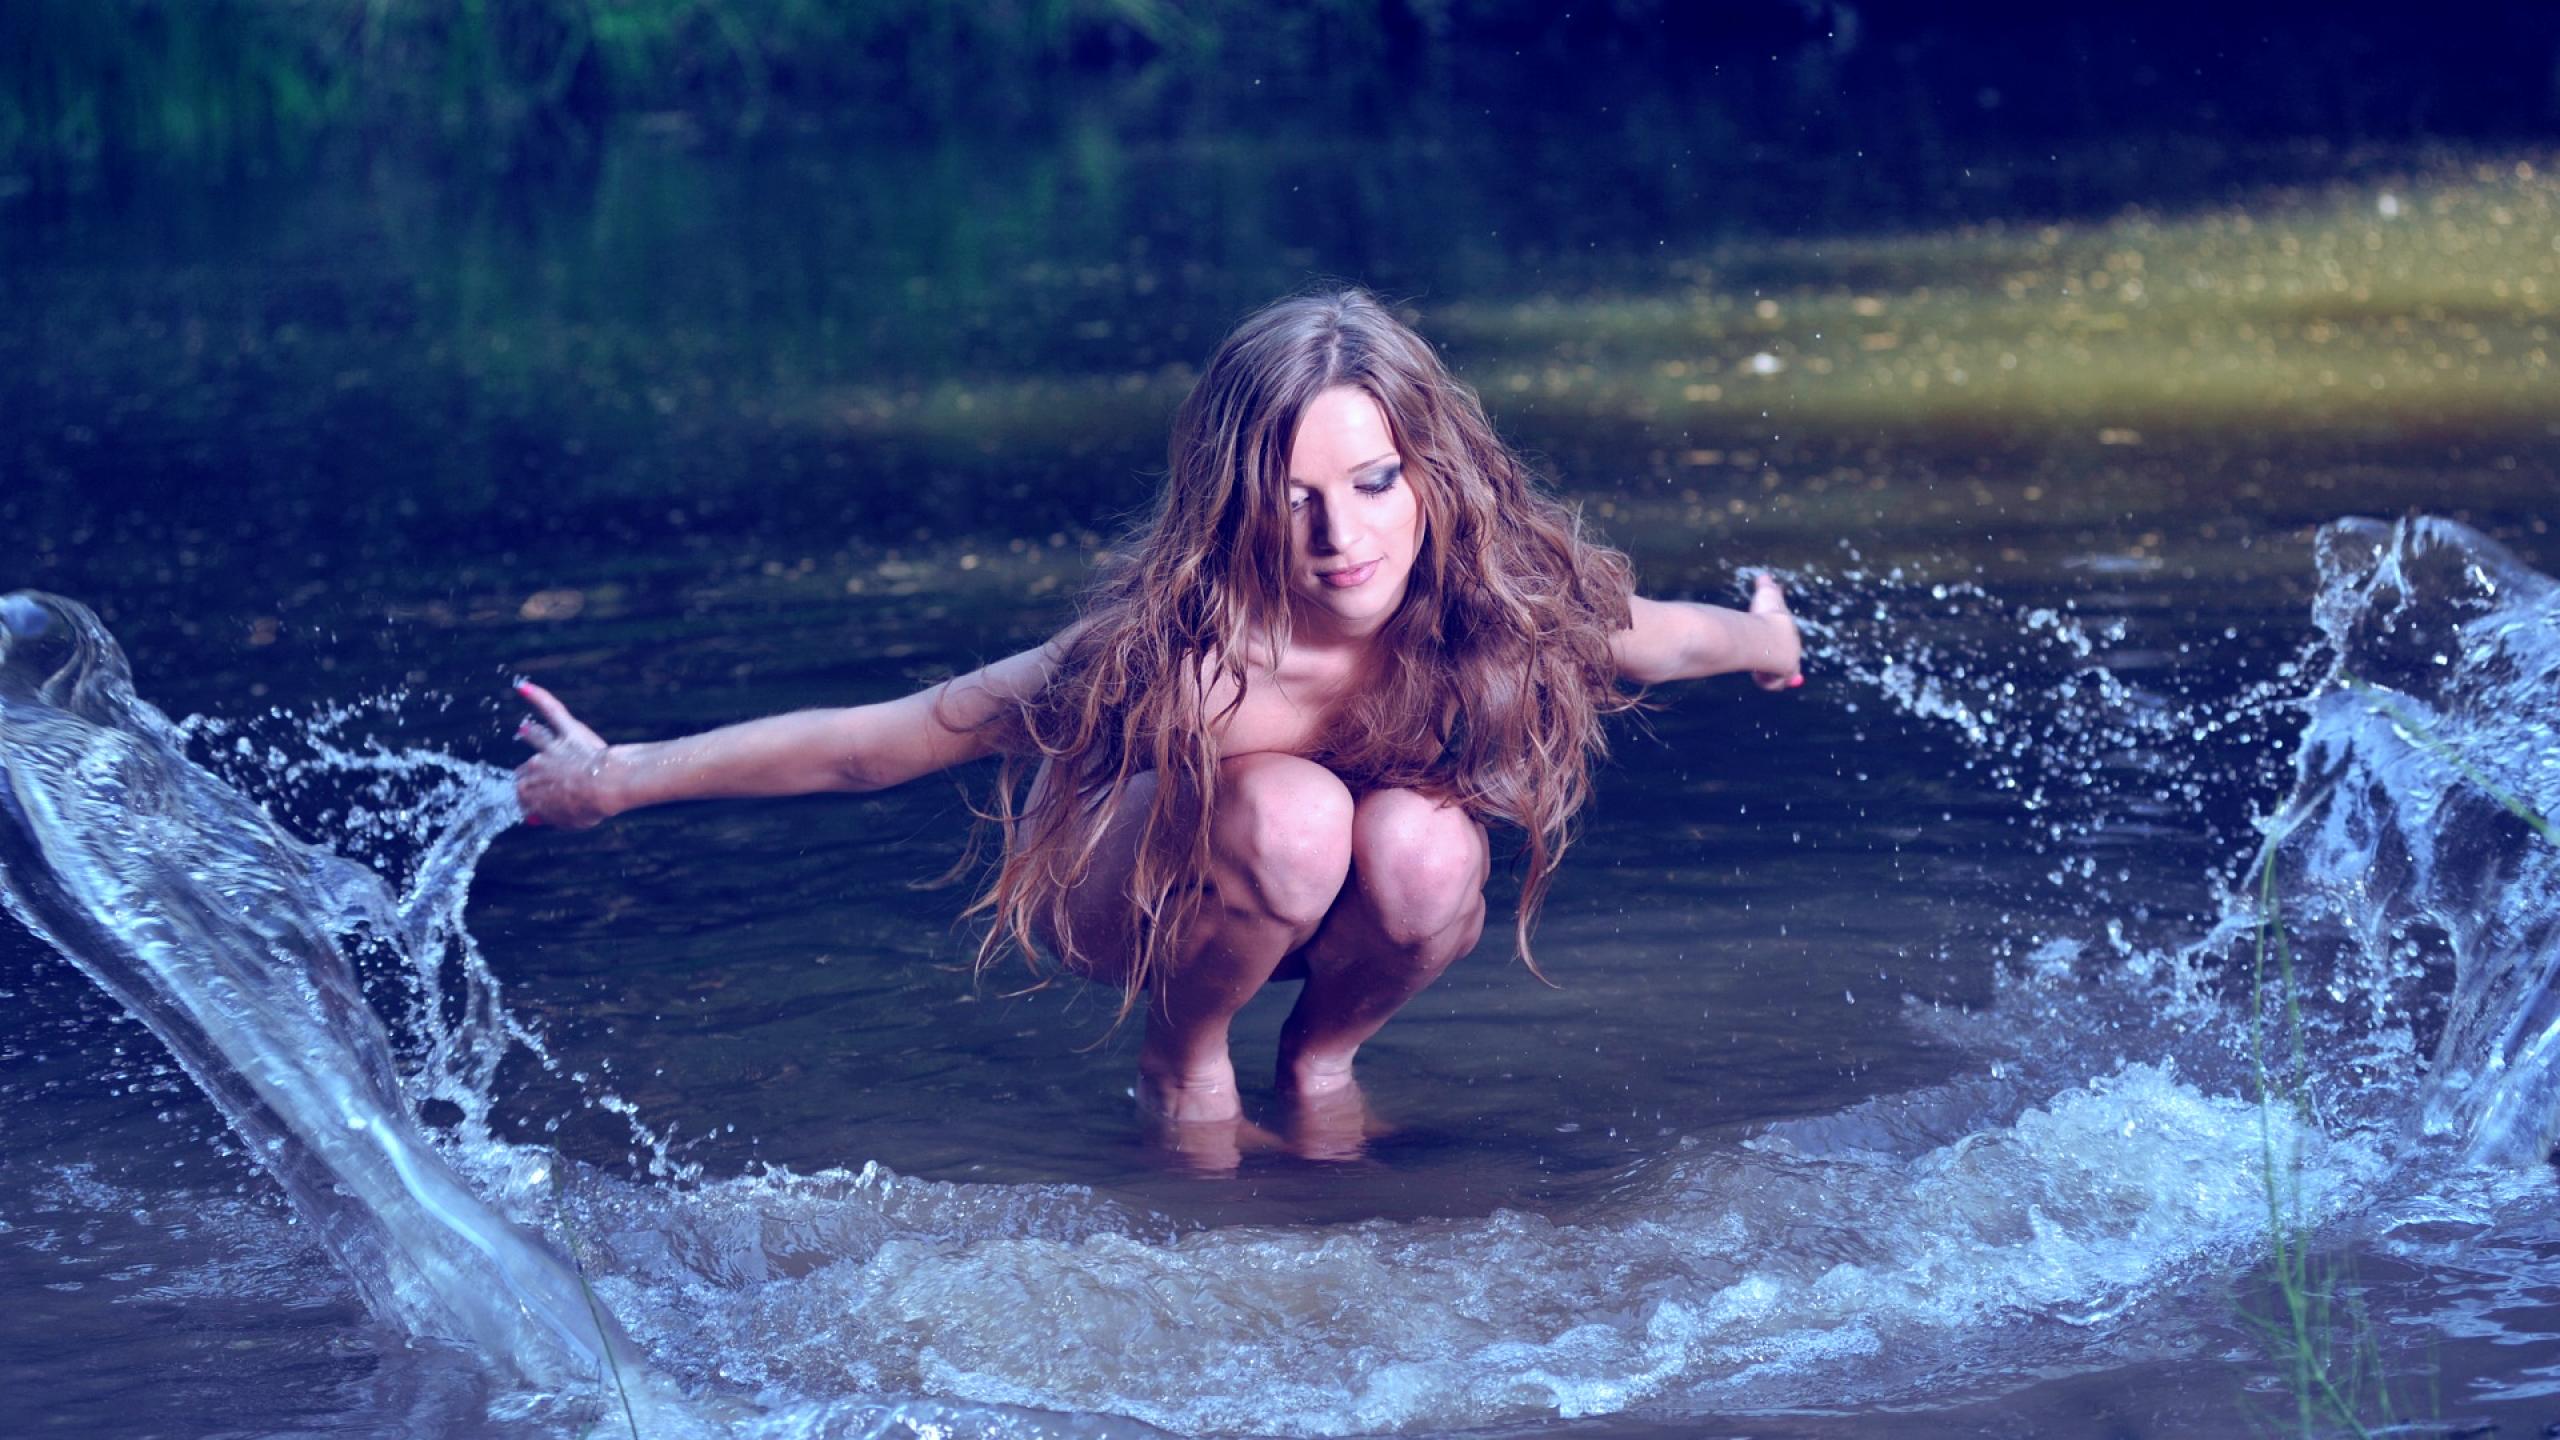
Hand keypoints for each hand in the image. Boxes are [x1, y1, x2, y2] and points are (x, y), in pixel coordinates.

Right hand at [512, 681, 615, 828]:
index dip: (534, 800)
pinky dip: (538, 697)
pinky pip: (551, 710)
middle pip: (524, 769)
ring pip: (534, 738)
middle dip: (533, 773)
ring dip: (531, 735)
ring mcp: (550, 747)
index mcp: (529, 793)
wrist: (605, 786)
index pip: (522, 796)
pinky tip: (524, 687)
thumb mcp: (567, 822)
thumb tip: (532, 817)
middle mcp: (533, 767)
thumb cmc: (589, 806)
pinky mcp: (566, 729)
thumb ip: (548, 817)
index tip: (544, 804)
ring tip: (526, 731)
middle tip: (550, 779)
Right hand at [1746, 573, 1805, 691]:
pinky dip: (1765, 681)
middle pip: (1788, 662)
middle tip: (1759, 662)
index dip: (1779, 646)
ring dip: (1767, 674)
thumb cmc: (1766, 614)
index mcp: (1791, 633)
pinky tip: (1757, 673)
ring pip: (1780, 676)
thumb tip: (1763, 575)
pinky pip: (1774, 684)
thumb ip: (1766, 585)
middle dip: (1773, 661)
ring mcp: (1792, 664)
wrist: (1769, 634)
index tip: (1769, 650)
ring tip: (1757, 669)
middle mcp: (1795, 649)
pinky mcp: (1786, 675)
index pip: (1788, 642)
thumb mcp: (1766, 595)